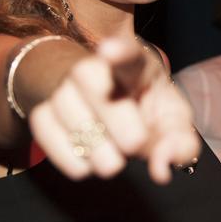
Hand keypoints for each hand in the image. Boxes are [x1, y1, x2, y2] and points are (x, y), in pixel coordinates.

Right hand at [29, 37, 198, 182]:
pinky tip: (91, 157)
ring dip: (101, 152)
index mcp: (134, 65)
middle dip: (122, 127)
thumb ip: (179, 145)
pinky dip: (77, 163)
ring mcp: (62, 88)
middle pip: (97, 87)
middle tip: (135, 145)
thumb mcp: (172, 122)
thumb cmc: (147, 110)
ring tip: (114, 153)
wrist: (104, 105)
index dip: (119, 51)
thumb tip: (161, 170)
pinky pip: (54, 145)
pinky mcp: (41, 113)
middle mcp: (93, 68)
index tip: (109, 51)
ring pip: (74, 121)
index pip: (126, 54)